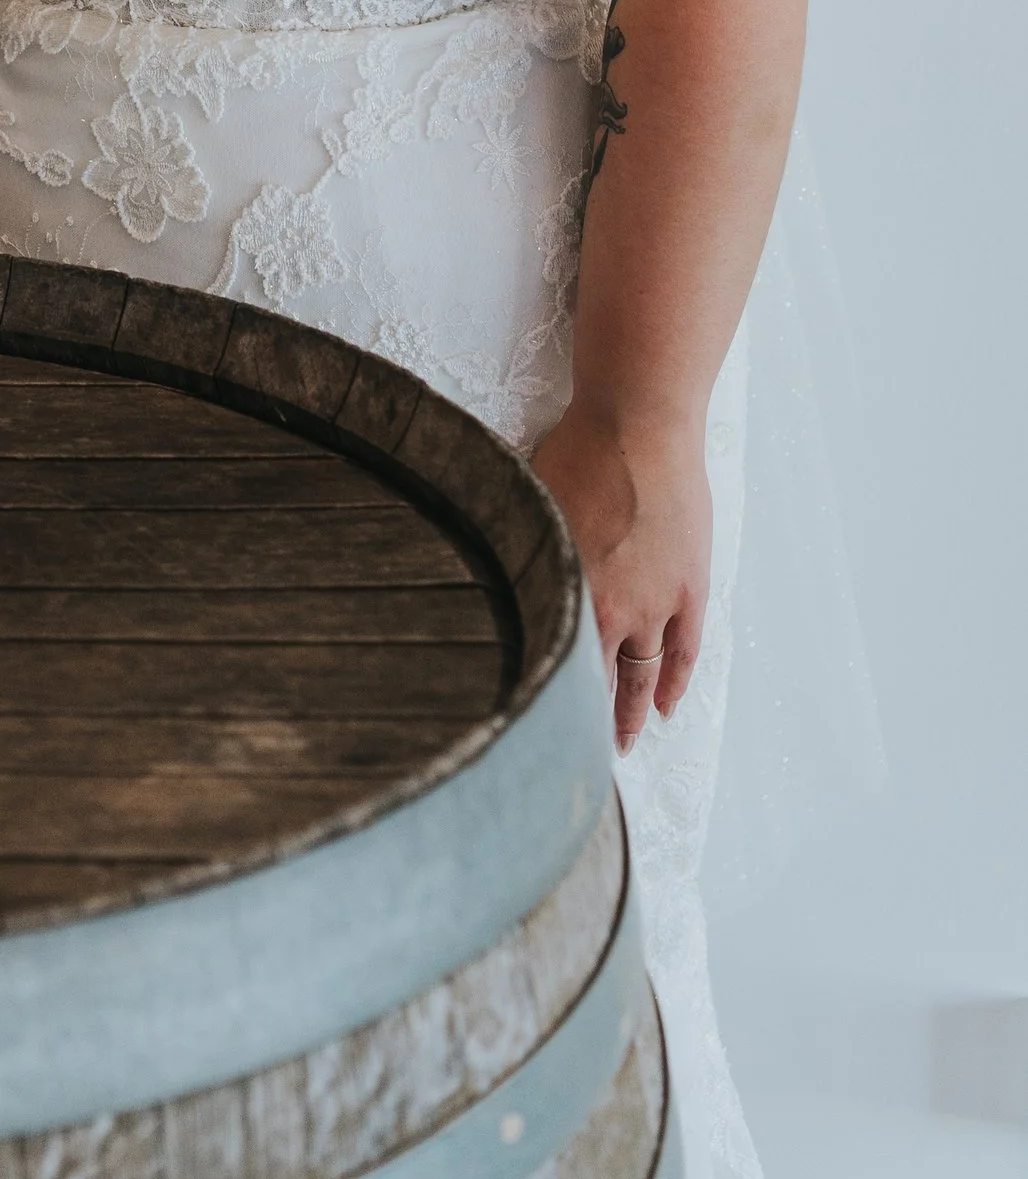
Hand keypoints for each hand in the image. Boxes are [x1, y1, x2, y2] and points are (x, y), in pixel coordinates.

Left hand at [527, 402, 711, 753]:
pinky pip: (686, 650)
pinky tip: (667, 706)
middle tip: (576, 753)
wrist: (639, 425)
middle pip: (600, 683)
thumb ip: (520, 546)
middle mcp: (615, 609)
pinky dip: (676, 682)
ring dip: (634, 713)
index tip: (533, 729)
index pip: (555, 665)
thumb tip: (489, 566)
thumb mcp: (530, 504)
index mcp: (569, 590)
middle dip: (587, 721)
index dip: (546, 699)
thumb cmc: (577, 454)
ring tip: (624, 743)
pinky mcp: (690, 587)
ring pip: (646, 676)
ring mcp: (659, 603)